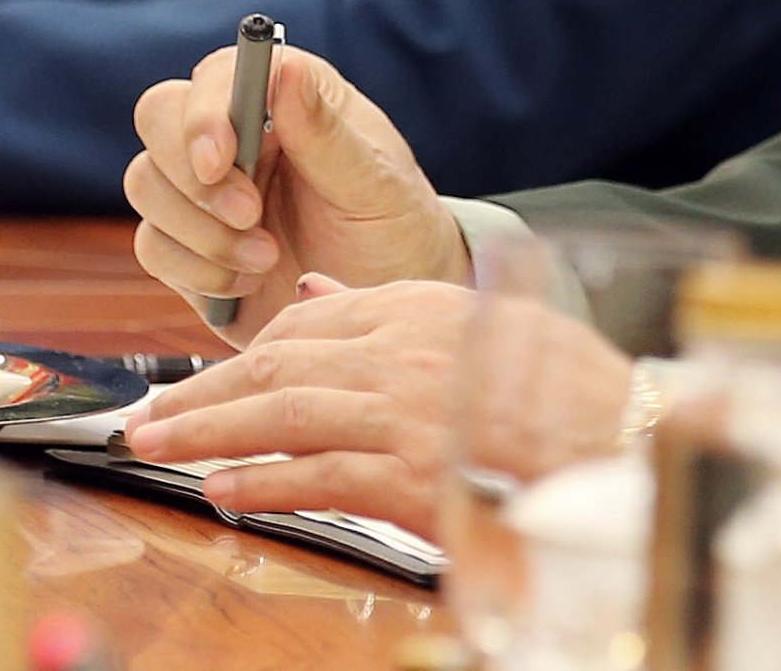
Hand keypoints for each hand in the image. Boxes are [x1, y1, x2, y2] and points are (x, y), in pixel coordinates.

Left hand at [117, 276, 624, 537]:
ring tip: (158, 447)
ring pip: (282, 416)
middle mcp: (404, 354)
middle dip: (203, 391)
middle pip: (277, 366)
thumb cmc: (571, 392)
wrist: (633, 445)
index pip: (308, 321)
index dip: (247, 351)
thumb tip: (316, 288)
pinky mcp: (413, 478)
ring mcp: (405, 415)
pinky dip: (263, 484)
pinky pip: (318, 478)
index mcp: (421, 310)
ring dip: (209, 431)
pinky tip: (222, 491)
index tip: (208, 377)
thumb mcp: (489, 322)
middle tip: (147, 417)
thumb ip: (395, 306)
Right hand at [124, 40, 464, 339]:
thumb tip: (287, 68)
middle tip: (250, 216)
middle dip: (193, 176)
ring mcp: (202, 190)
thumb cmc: (393, 227)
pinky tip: (248, 281)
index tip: (221, 160)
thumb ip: (325, 133)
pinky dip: (195, 270)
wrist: (386, 298)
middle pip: (157, 118)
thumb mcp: (375, 183)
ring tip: (267, 258)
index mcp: (279, 97)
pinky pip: (153, 247)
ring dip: (200, 231)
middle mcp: (232, 134)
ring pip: (145, 185)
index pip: (214, 77)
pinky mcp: (187, 247)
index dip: (204, 113)